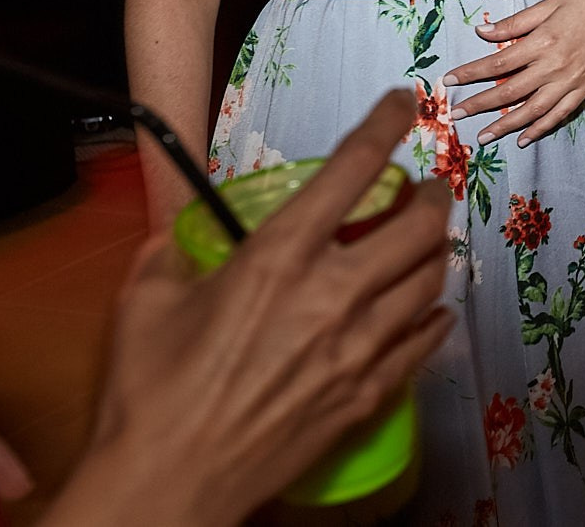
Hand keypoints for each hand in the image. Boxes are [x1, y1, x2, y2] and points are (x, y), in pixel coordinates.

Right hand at [51, 92, 451, 526]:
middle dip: (434, 195)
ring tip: (427, 244)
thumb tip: (182, 238)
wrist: (170, 483)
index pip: (354, 168)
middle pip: (420, 224)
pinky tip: (429, 309)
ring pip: (432, 279)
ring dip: (436, 252)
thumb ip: (174, 255)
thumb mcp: (147, 303)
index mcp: (280, 257)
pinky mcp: (368, 392)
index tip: (403, 102)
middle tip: (428, 188)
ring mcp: (359, 345)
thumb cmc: (150, 393)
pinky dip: (434, 316)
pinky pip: (424, 340)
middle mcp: (333, 293)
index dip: (387, 124)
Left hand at [445, 0, 584, 146]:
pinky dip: (541, 127)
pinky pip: (560, 113)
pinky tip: (524, 137)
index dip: (470, 73)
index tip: (449, 80)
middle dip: (480, 104)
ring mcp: (572, 79)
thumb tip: (481, 32)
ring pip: (533, 109)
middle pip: (510, 91)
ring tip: (484, 136)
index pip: (497, 63)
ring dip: (506, 124)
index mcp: (543, 41)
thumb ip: (515, 23)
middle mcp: (556, 65)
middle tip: (457, 115)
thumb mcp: (548, 5)